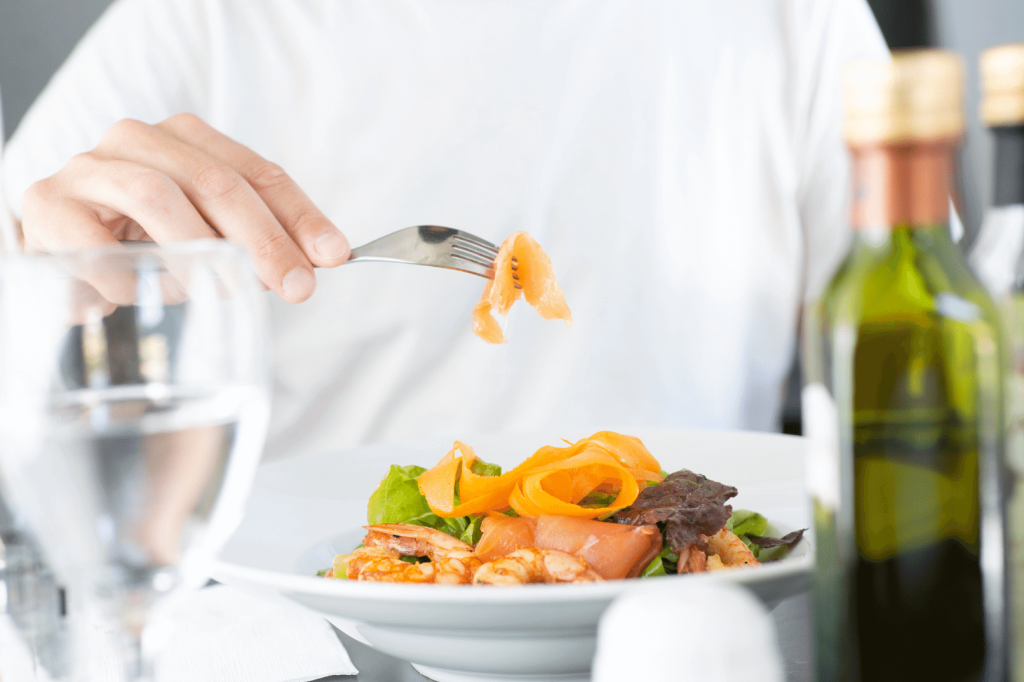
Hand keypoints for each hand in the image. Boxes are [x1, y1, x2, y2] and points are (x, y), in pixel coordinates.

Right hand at [20, 113, 349, 302]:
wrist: (60, 246)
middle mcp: (140, 140)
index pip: (258, 173)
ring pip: (157, 195)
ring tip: (218, 294)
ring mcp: (90, 168)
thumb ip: (257, 241)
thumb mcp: (208, 235)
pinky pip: (97, 241)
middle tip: (296, 287)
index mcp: (188, 139)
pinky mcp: (49, 204)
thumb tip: (318, 261)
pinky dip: (132, 277)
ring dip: (198, 254)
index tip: (334, 255)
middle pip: (216, 182)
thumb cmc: (146, 242)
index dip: (300, 215)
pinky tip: (145, 297)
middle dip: (264, 240)